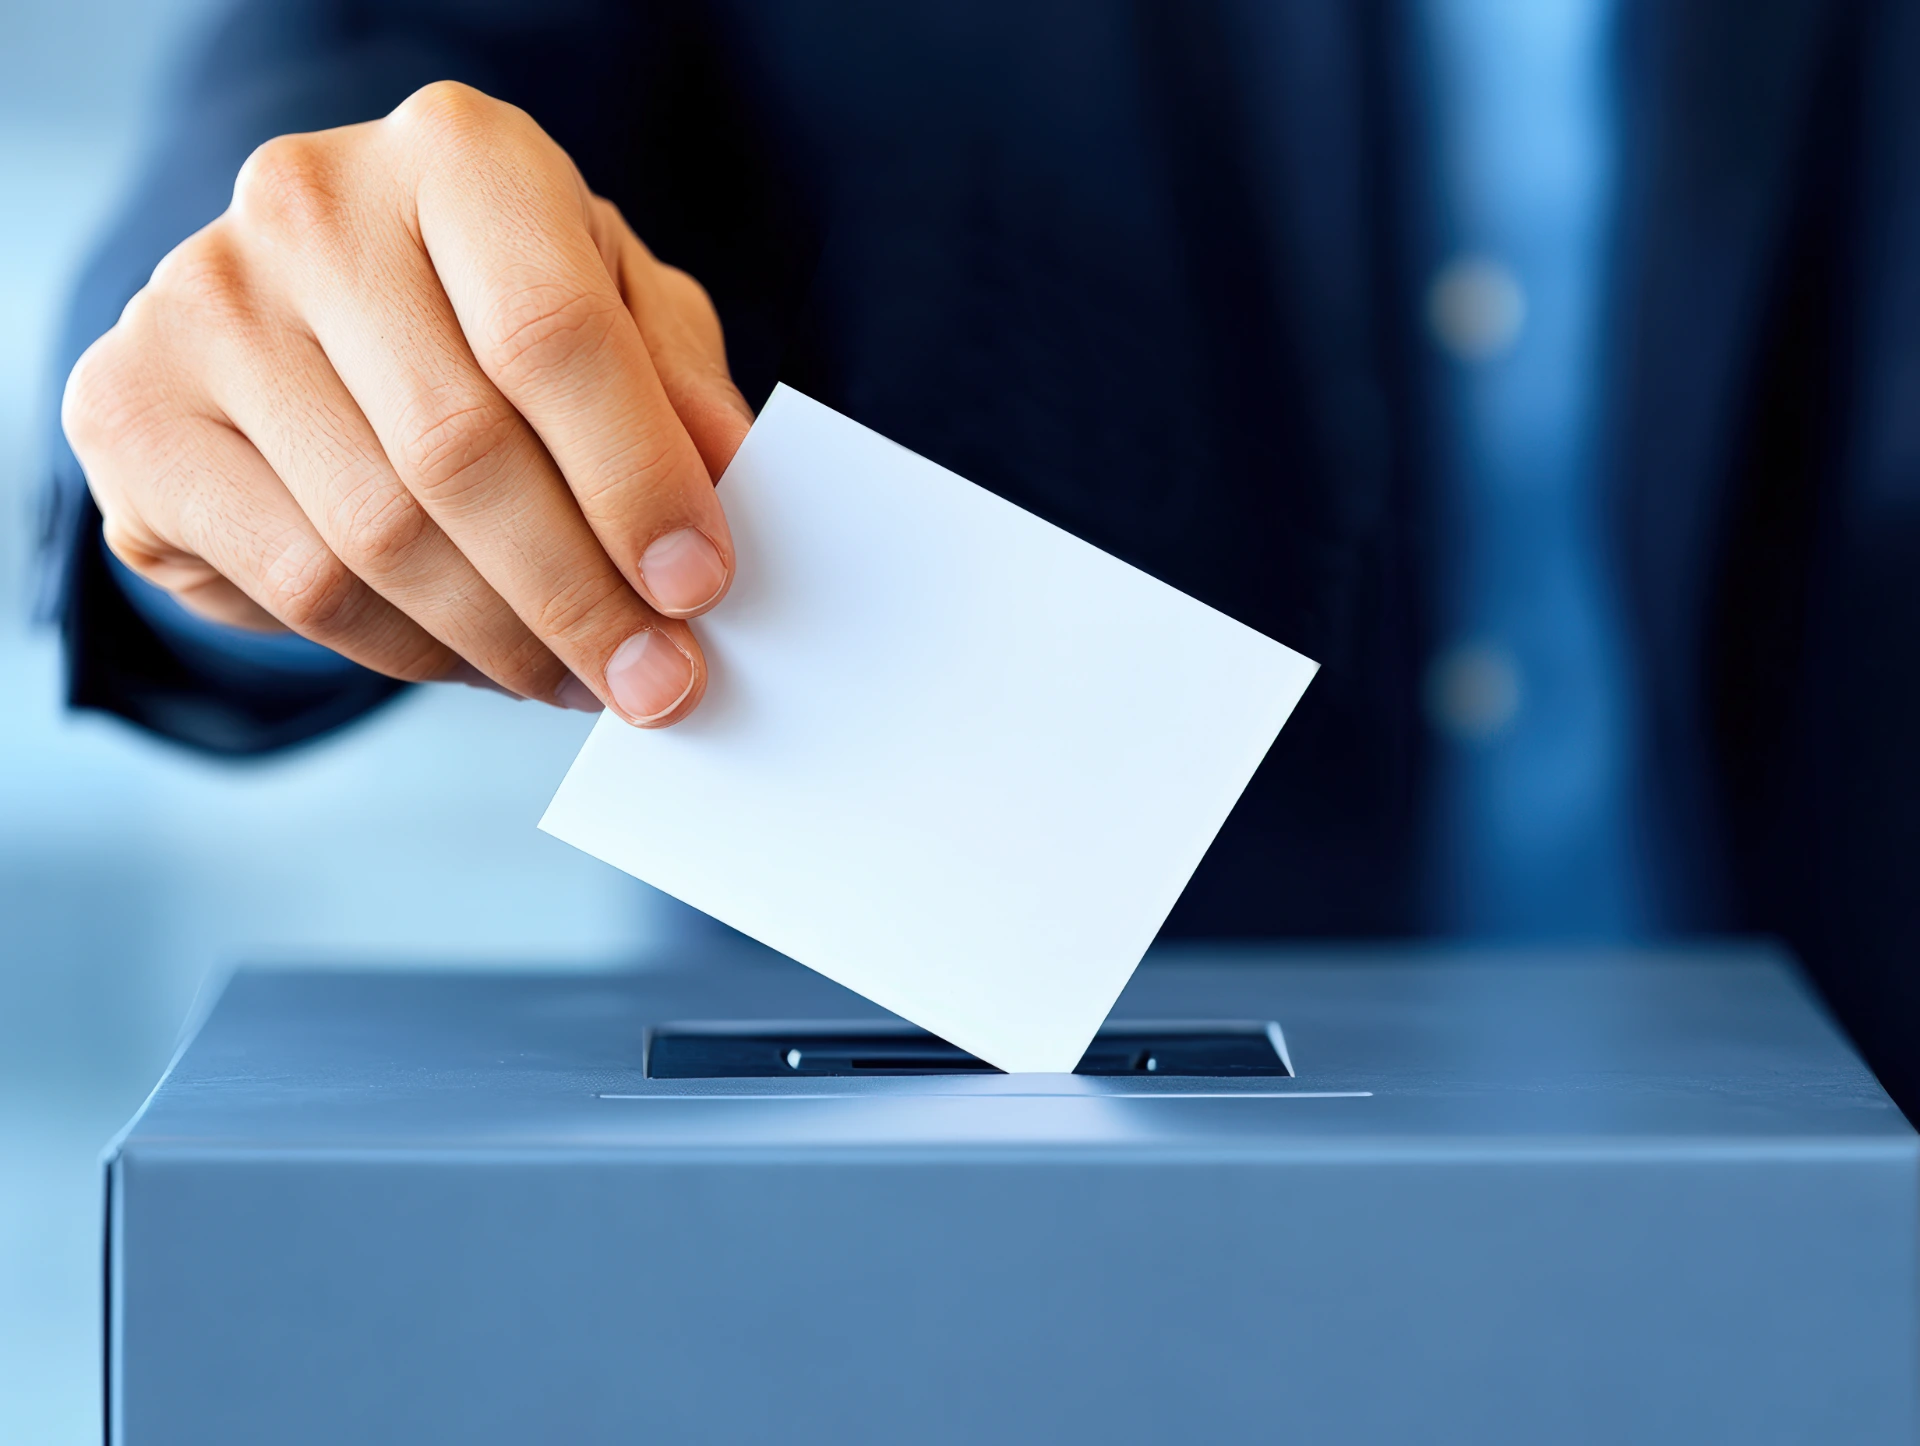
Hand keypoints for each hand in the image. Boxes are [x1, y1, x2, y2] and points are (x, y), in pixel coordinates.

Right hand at [63, 81, 749, 725]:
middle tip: (659, 683)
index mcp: (458, 156)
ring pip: (379, 539)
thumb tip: (730, 485)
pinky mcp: (134, 415)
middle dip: (581, 598)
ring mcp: (205, 309)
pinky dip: (411, 651)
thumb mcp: (613, 305)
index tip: (698, 587)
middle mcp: (311, 210)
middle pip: (462, 452)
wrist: (315, 300)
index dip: (636, 480)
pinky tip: (481, 662)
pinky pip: (301, 585)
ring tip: (582, 680)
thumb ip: (675, 381)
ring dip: (504, 642)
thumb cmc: (496, 299)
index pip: (553, 336)